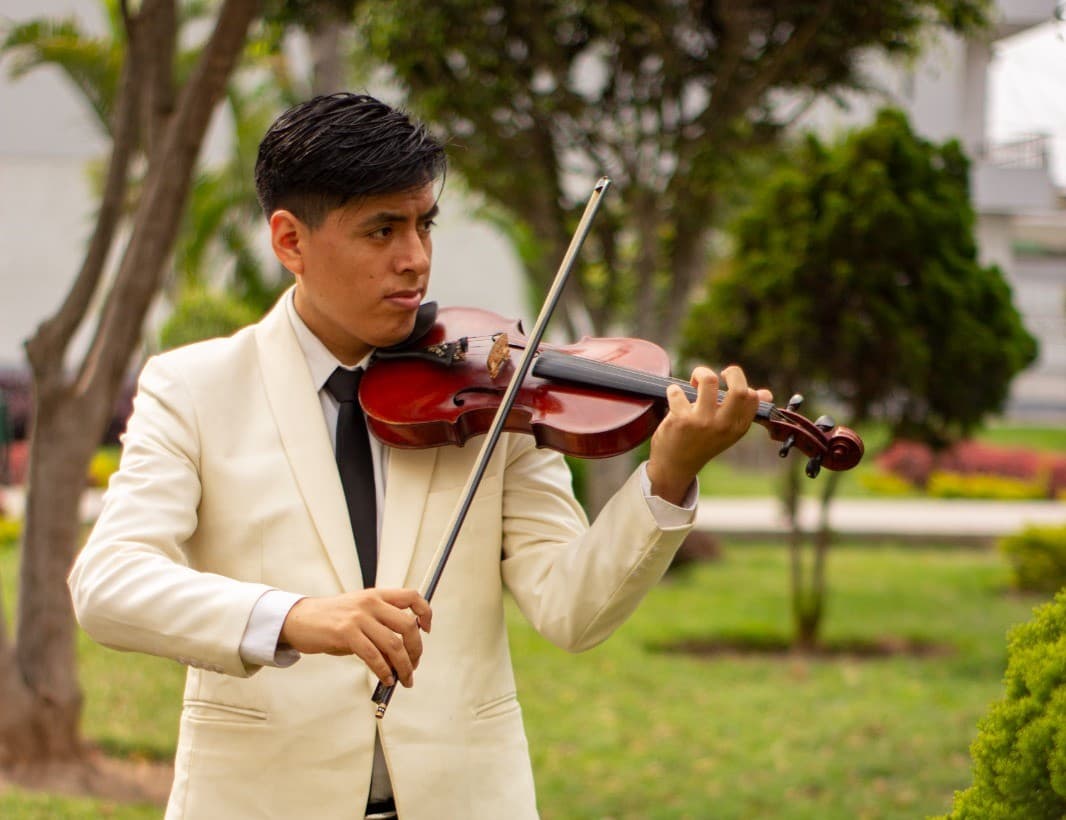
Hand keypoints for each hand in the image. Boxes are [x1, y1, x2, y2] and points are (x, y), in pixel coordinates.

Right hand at [280, 588, 431, 687]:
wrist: (299, 619)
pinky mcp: (346, 632)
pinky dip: (384, 671)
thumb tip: (402, 655)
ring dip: (403, 666)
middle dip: (416, 650)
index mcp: (376, 595)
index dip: (425, 613)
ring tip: (404, 679)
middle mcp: (370, 602)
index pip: (412, 597)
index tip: (426, 631)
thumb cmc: (331, 619)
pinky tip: (386, 678)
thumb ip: (381, 626)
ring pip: (393, 644)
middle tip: (414, 666)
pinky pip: (373, 656)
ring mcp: (358, 617)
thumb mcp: (359, 613)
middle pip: (408, 626)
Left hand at [646, 365, 771, 504]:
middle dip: (732, 372)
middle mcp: (724, 425)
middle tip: (719, 374)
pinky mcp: (681, 420)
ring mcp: (702, 422)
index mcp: (738, 427)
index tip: (728, 384)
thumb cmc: (703, 442)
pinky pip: (677, 391)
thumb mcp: (728, 431)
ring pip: (709, 380)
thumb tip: (766, 394)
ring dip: (700, 373)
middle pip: (739, 389)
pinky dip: (673, 390)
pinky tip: (674, 397)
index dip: (740, 383)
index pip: (752, 397)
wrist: (676, 466)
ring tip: (695, 382)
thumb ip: (745, 411)